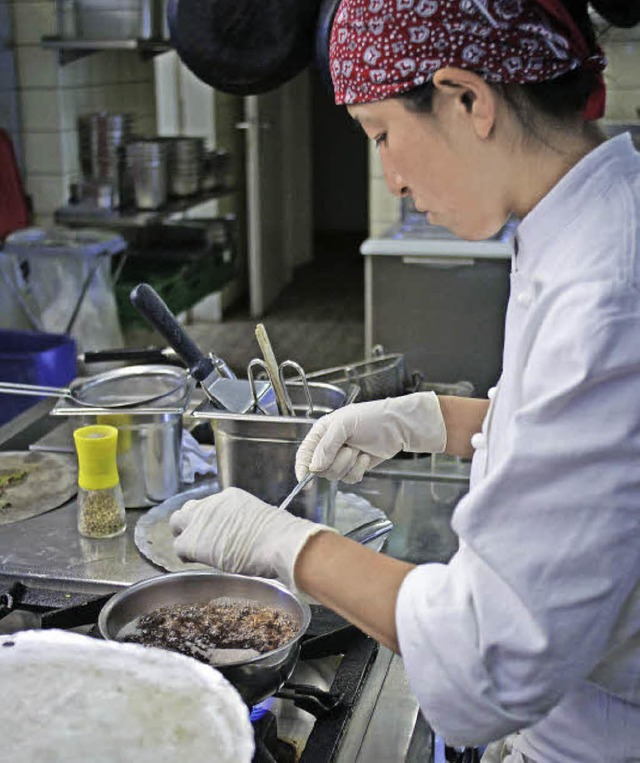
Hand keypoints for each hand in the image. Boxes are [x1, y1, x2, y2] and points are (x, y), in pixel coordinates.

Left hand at [170, 487, 334, 590]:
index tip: (218, 531)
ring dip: (183, 535)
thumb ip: (246, 521)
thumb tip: (248, 534)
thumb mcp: (261, 518)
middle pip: (189, 509)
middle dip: (191, 522)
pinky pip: (178, 547)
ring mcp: (200, 520)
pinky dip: (185, 555)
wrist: (278, 543)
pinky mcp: (192, 540)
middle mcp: (212, 503)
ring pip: (177, 523)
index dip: (212, 520)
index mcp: (230, 496)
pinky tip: (194, 561)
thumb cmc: (279, 535)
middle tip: (199, 538)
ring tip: (193, 550)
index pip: (211, 505)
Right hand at [295, 392, 445, 483]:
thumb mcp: (344, 425)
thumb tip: (314, 468)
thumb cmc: (371, 418)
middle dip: (335, 462)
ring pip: (335, 475)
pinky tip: (366, 457)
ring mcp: (342, 458)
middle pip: (319, 469)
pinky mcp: (355, 468)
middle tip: (348, 449)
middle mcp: (329, 446)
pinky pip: (349, 479)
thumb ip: (326, 446)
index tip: (304, 479)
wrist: (396, 426)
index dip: (302, 467)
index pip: (304, 453)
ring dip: (349, 464)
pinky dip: (358, 470)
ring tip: (359, 449)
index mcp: (321, 432)